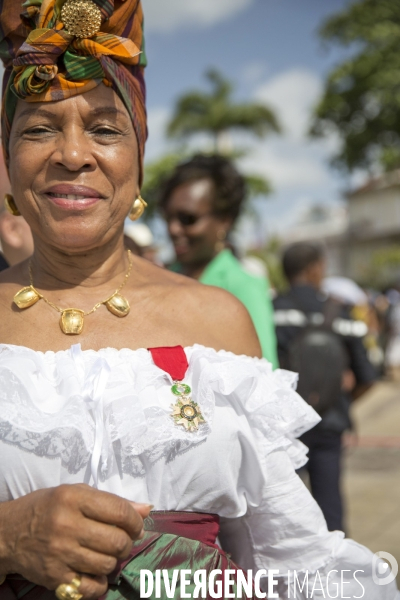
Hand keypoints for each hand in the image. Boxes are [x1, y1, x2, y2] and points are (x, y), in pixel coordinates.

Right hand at [0, 484, 150, 598]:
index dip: (135, 521)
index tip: (136, 526)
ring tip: (105, 553)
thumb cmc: (47, 508)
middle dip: (126, 542)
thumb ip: (112, 501)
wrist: (9, 533)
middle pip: (116, 540)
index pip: (119, 511)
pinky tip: (94, 571)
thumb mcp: (76, 494)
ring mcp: (60, 553)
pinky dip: (99, 582)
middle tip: (120, 540)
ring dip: (113, 561)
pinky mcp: (54, 577)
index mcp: (74, 498)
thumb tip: (146, 509)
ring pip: (107, 564)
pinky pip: (91, 587)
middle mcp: (67, 524)